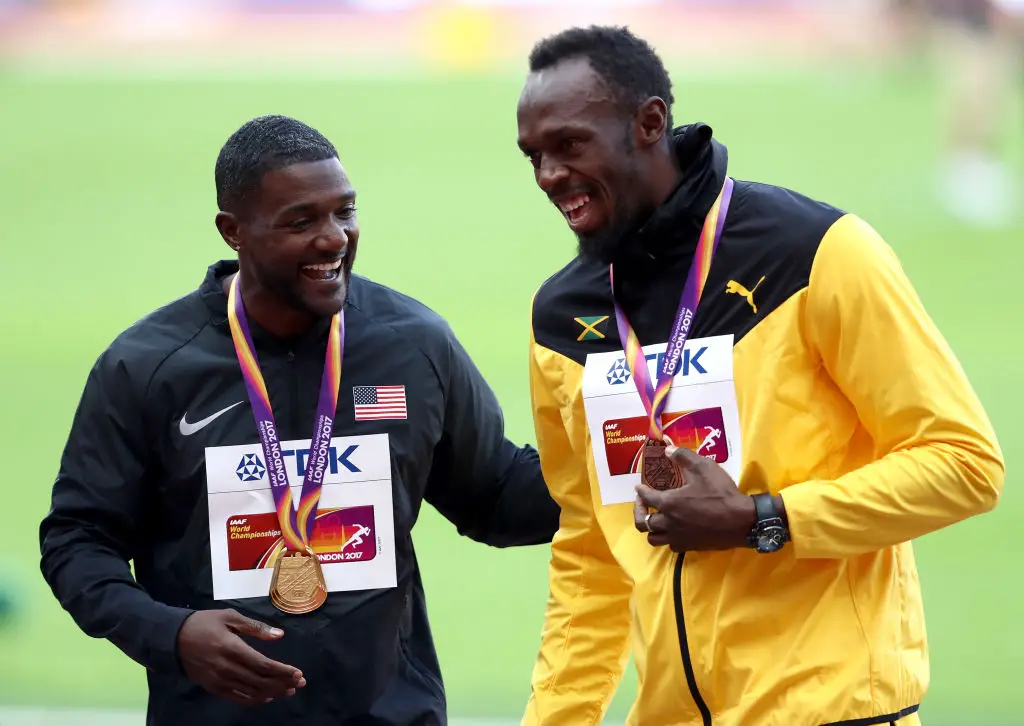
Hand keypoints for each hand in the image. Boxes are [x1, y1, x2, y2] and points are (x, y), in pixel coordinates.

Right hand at [177, 609, 305, 705]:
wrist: (172, 638)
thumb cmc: (204, 623)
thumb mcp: (230, 617)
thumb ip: (256, 627)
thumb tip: (279, 635)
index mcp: (232, 648)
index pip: (263, 665)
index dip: (283, 671)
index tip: (298, 673)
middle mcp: (227, 668)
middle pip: (261, 681)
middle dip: (283, 683)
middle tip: (300, 683)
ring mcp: (219, 681)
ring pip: (251, 692)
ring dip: (272, 693)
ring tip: (288, 691)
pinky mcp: (213, 688)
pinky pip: (237, 698)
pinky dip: (254, 699)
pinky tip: (266, 697)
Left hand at [633, 442, 754, 551]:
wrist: (742, 521)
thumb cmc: (721, 493)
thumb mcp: (703, 467)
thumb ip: (683, 456)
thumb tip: (667, 448)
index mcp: (668, 503)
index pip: (646, 498)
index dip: (640, 491)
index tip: (638, 487)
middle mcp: (668, 523)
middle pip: (642, 523)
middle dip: (639, 511)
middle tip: (643, 504)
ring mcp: (678, 537)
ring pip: (653, 538)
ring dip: (651, 528)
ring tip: (656, 519)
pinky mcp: (690, 546)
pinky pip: (671, 546)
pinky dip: (667, 538)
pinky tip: (674, 529)